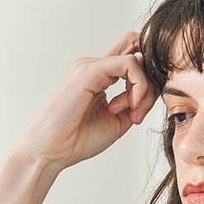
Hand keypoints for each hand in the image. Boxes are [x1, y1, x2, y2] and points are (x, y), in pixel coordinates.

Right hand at [15, 30, 158, 174]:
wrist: (52, 151)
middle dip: (150, 79)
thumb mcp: (118, 121)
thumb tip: (152, 90)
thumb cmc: (78, 140)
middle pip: (138, 52)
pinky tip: (131, 106)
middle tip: (140, 111)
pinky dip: (138, 85)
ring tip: (133, 113)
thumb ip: (135, 102)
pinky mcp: (89, 70)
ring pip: (136, 59)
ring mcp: (91, 66)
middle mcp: (95, 66)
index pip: (131, 55)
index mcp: (100, 77)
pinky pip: (128, 64)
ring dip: (144, 88)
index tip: (142, 109)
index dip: (148, 75)